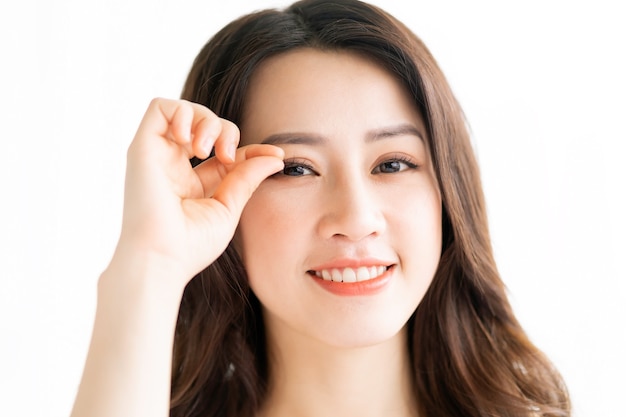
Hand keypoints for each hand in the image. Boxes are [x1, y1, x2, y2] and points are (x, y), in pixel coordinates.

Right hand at [109, 98, 282, 288]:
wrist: (161, 258)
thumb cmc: (191, 244)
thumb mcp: (228, 207)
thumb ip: (248, 178)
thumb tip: (275, 157)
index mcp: (192, 183)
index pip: (226, 152)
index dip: (252, 148)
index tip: (275, 155)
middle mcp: (173, 166)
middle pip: (205, 126)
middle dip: (226, 131)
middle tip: (227, 156)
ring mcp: (157, 155)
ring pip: (185, 112)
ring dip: (206, 120)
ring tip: (207, 149)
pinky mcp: (142, 147)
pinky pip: (160, 107)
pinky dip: (183, 113)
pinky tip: (190, 141)